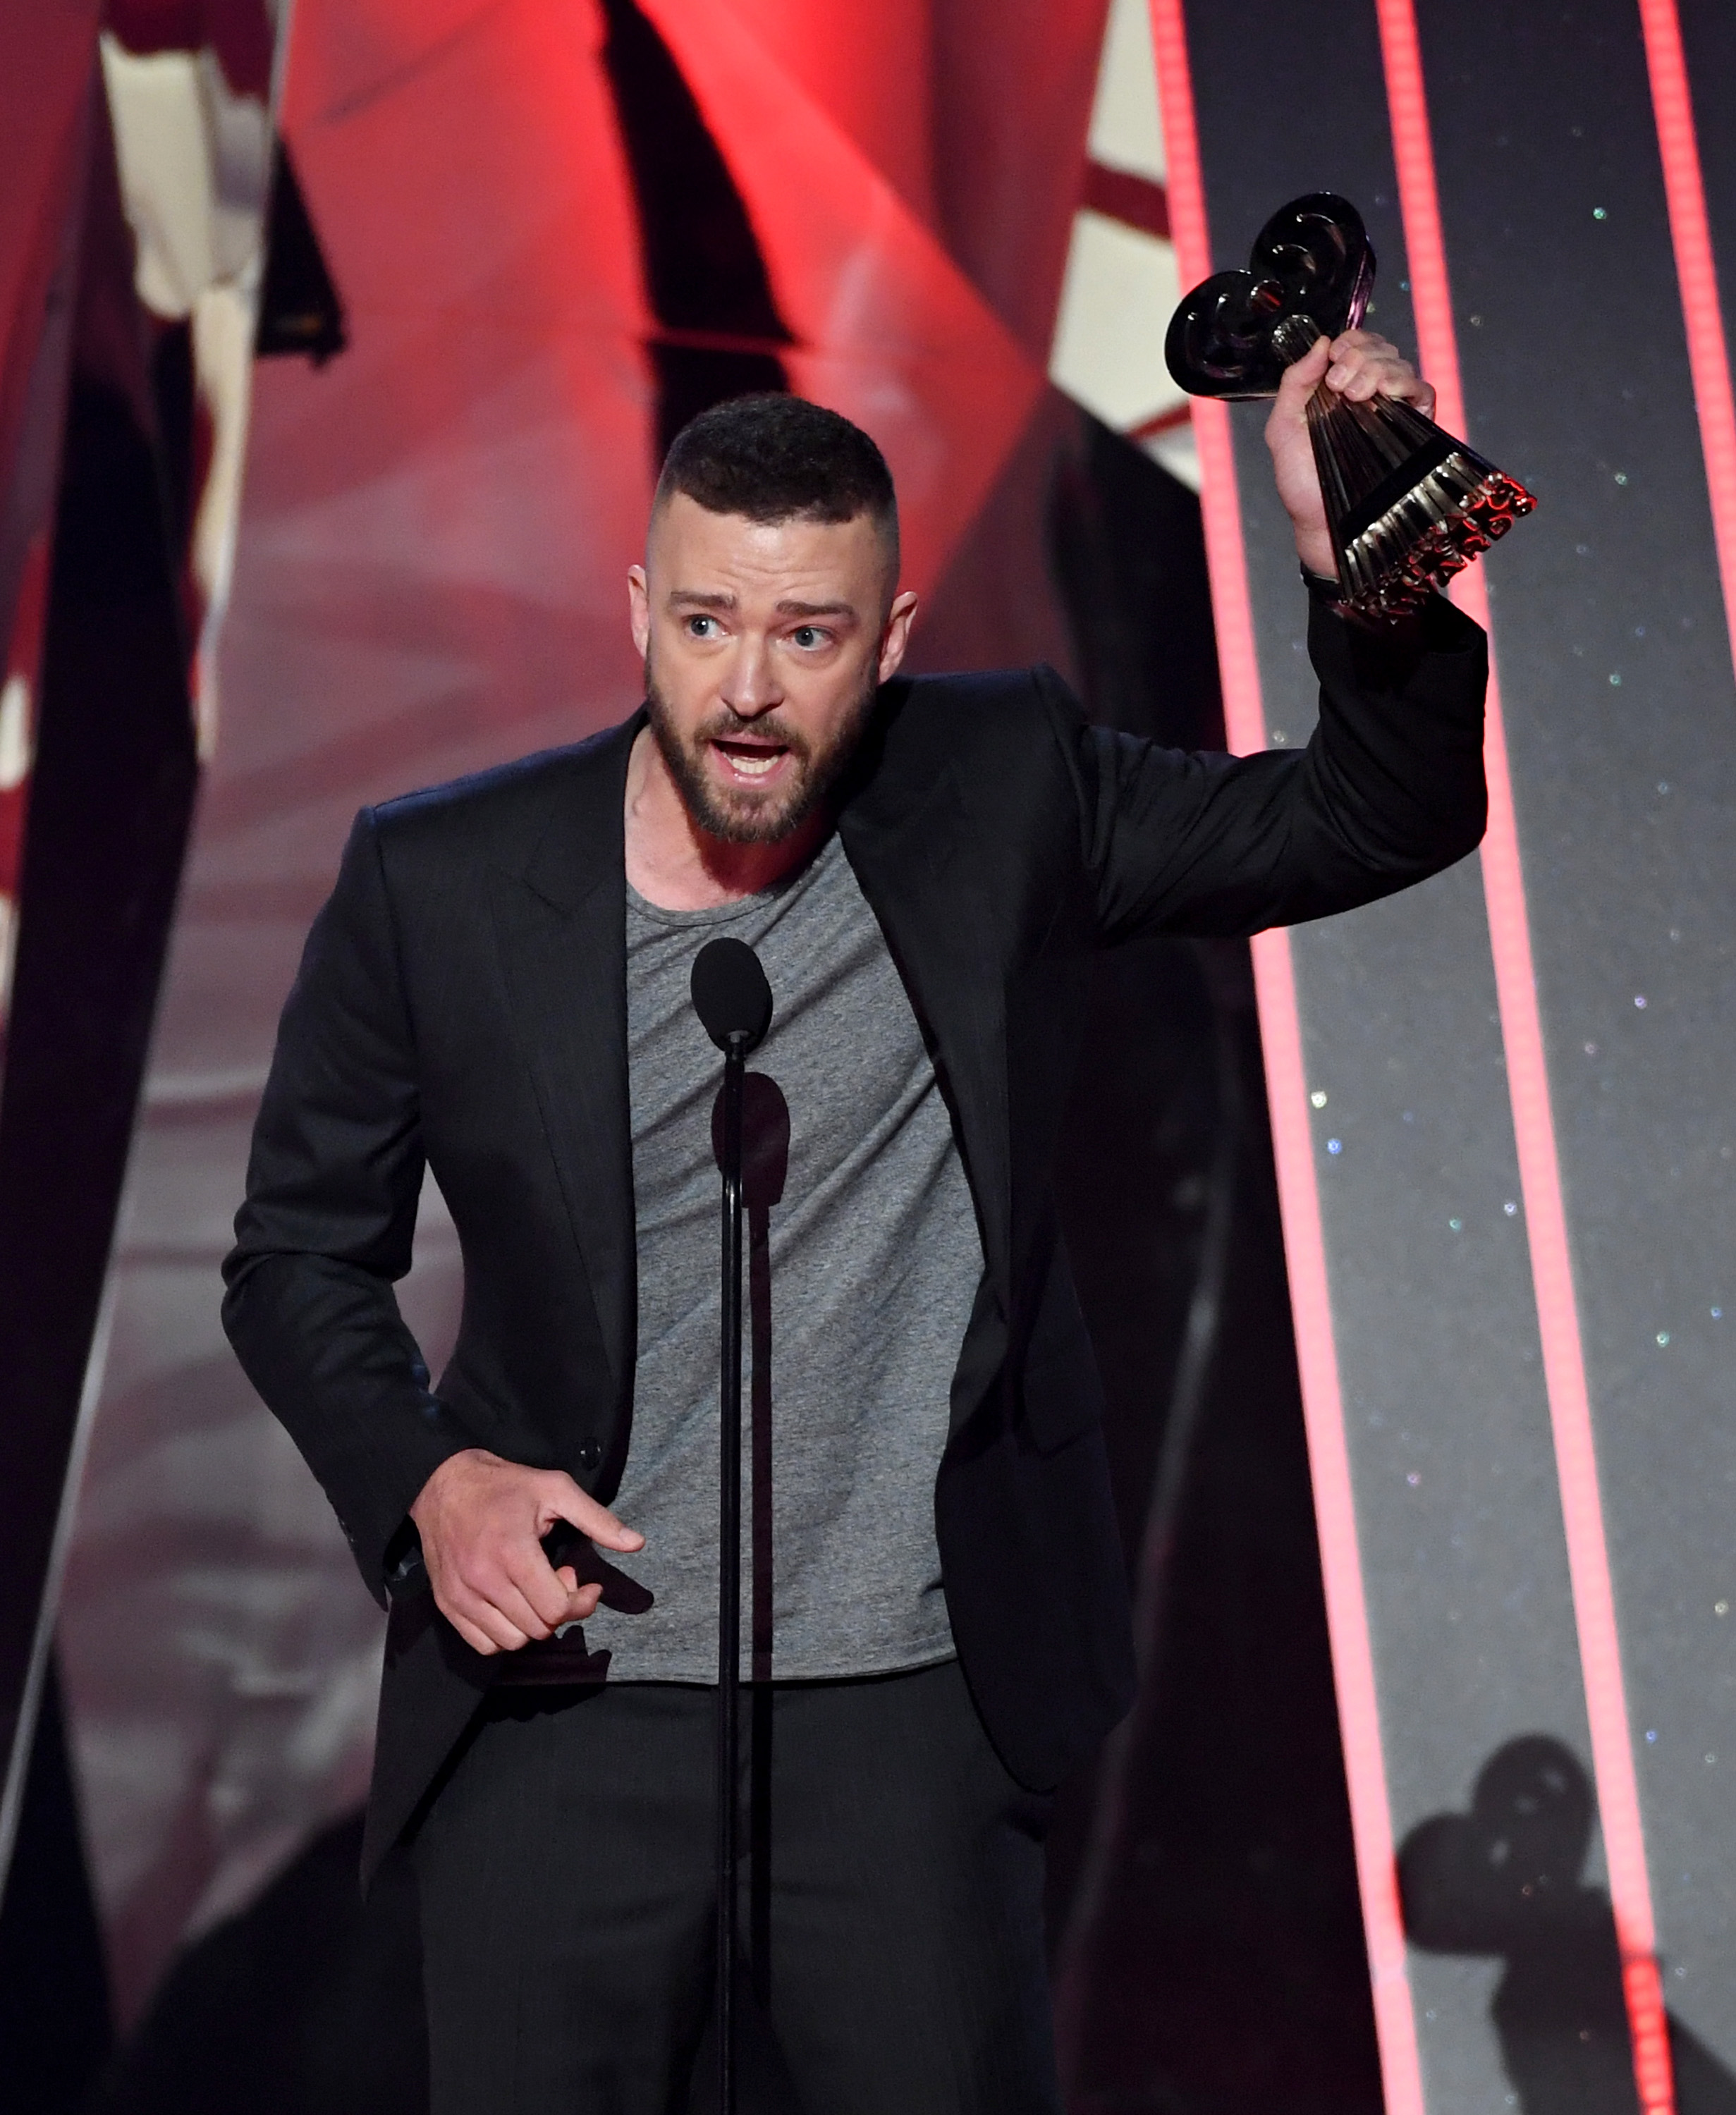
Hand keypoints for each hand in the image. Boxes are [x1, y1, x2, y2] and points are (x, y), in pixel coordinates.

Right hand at [408, 1447, 644, 1654]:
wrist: (443, 1485)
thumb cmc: (505, 1486)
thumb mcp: (556, 1489)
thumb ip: (597, 1519)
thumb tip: (637, 1543)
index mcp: (513, 1552)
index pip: (555, 1609)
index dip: (578, 1600)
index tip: (578, 1577)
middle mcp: (484, 1580)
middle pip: (538, 1628)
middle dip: (558, 1610)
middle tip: (555, 1580)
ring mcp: (462, 1596)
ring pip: (512, 1642)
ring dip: (532, 1624)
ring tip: (531, 1592)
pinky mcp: (447, 1604)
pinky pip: (483, 1644)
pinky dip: (503, 1634)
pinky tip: (510, 1605)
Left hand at [1265, 329, 1436, 577]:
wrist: (1320, 519)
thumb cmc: (1302, 481)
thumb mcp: (1283, 427)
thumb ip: (1295, 382)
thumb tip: (1319, 342)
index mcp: (1339, 389)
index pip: (1356, 344)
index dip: (1349, 342)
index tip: (1333, 363)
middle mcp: (1368, 395)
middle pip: (1380, 348)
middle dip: (1359, 356)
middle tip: (1341, 385)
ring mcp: (1392, 410)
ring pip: (1399, 364)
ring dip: (1377, 369)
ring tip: (1356, 396)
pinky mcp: (1413, 428)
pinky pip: (1422, 390)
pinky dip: (1405, 384)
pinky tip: (1384, 395)